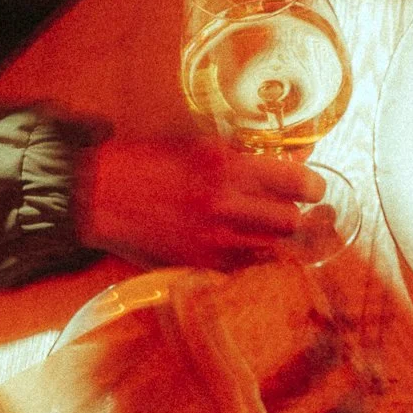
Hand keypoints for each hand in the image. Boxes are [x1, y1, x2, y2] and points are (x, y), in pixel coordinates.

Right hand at [75, 136, 324, 270]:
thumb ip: (251, 153)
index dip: (313, 187)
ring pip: (274, 250)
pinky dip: (253, 258)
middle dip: (295, 215)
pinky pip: (248, 268)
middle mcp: (224, 206)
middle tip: (287, 210)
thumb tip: (299, 157)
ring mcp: (213, 241)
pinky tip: (240, 245)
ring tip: (263, 229)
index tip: (312, 189)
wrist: (99, 194)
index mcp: (227, 167)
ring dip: (275, 239)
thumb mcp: (201, 145)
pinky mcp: (200, 265)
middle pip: (292, 222)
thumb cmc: (150, 163)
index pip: (298, 183)